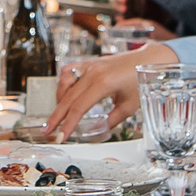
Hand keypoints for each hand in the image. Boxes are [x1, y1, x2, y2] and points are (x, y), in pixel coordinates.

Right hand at [48, 44, 173, 140]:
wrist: (148, 60)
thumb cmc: (140, 80)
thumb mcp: (129, 106)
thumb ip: (111, 120)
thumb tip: (97, 131)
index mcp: (103, 84)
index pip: (78, 107)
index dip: (68, 124)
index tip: (61, 136)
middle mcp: (92, 73)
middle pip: (67, 98)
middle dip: (56, 117)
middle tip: (48, 131)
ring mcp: (89, 66)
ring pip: (64, 83)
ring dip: (59, 100)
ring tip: (59, 115)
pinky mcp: (89, 63)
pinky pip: (68, 71)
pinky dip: (63, 83)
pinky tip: (64, 94)